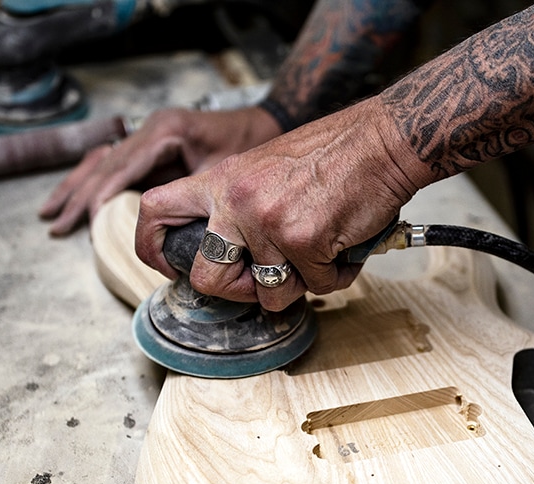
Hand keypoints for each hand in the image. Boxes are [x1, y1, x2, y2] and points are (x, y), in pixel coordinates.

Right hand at [39, 105, 283, 235]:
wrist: (266, 122)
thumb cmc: (250, 145)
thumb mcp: (223, 171)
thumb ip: (193, 197)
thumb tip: (169, 235)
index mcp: (163, 132)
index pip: (120, 170)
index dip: (102, 201)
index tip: (90, 227)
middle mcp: (148, 129)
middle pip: (102, 166)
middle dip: (78, 197)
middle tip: (56, 223)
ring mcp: (146, 135)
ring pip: (100, 163)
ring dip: (76, 189)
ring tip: (51, 213)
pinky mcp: (149, 146)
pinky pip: (112, 163)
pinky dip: (92, 181)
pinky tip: (73, 195)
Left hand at [134, 97, 435, 311]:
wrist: (382, 142)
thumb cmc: (333, 154)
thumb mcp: (265, 168)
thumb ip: (238, 206)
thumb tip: (227, 254)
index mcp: (221, 180)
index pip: (154, 209)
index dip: (151, 247)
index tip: (170, 266)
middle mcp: (236, 201)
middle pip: (207, 278)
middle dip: (238, 292)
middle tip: (264, 281)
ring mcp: (268, 222)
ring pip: (271, 292)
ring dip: (301, 283)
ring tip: (321, 252)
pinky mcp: (303, 239)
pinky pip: (316, 286)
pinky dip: (335, 276)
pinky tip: (344, 247)